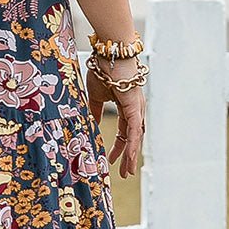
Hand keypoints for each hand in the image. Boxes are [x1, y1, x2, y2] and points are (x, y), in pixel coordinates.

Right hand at [85, 54, 144, 178]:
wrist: (110, 55)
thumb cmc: (103, 69)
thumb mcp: (95, 95)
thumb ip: (95, 112)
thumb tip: (92, 125)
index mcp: (126, 106)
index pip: (124, 132)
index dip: (118, 146)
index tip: (110, 158)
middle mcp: (135, 109)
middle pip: (132, 138)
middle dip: (128, 156)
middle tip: (124, 172)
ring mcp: (137, 109)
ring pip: (135, 138)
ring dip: (132, 156)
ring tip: (127, 172)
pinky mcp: (135, 108)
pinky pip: (134, 132)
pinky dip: (133, 146)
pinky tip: (130, 158)